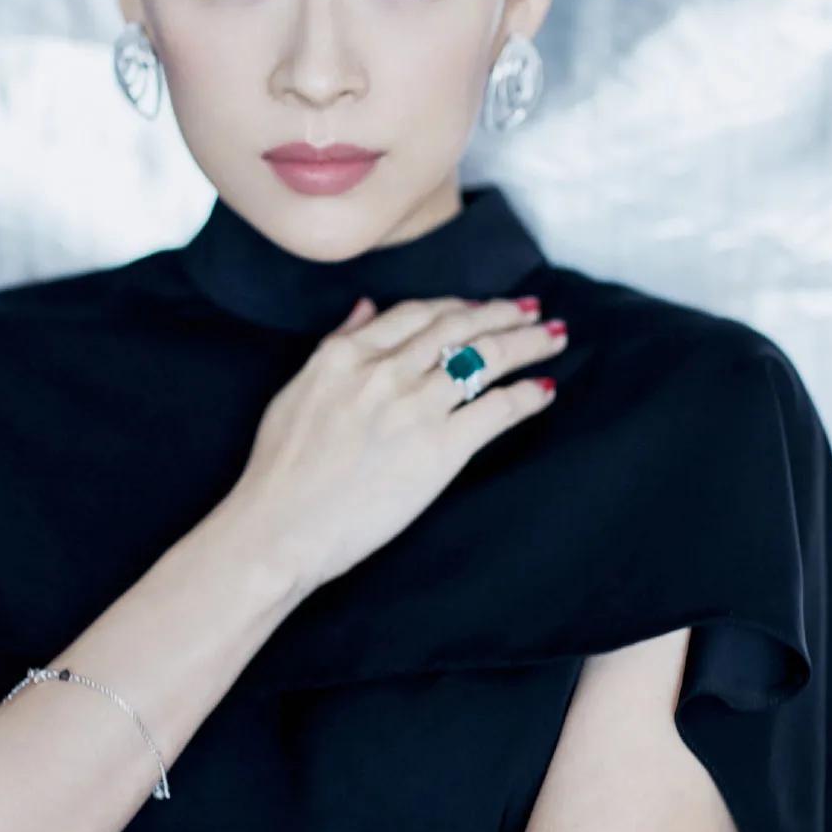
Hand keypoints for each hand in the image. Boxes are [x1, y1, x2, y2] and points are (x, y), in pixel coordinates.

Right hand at [230, 294, 565, 592]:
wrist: (279, 526)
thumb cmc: (279, 468)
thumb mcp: (297, 388)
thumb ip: (336, 343)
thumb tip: (364, 308)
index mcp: (347, 353)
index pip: (418, 313)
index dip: (459, 305)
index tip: (482, 306)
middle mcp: (386, 370)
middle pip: (459, 328)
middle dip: (503, 314)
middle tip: (534, 309)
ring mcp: (414, 408)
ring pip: (485, 359)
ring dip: (526, 345)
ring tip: (553, 338)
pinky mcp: (439, 450)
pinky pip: (495, 410)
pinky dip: (526, 396)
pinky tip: (544, 390)